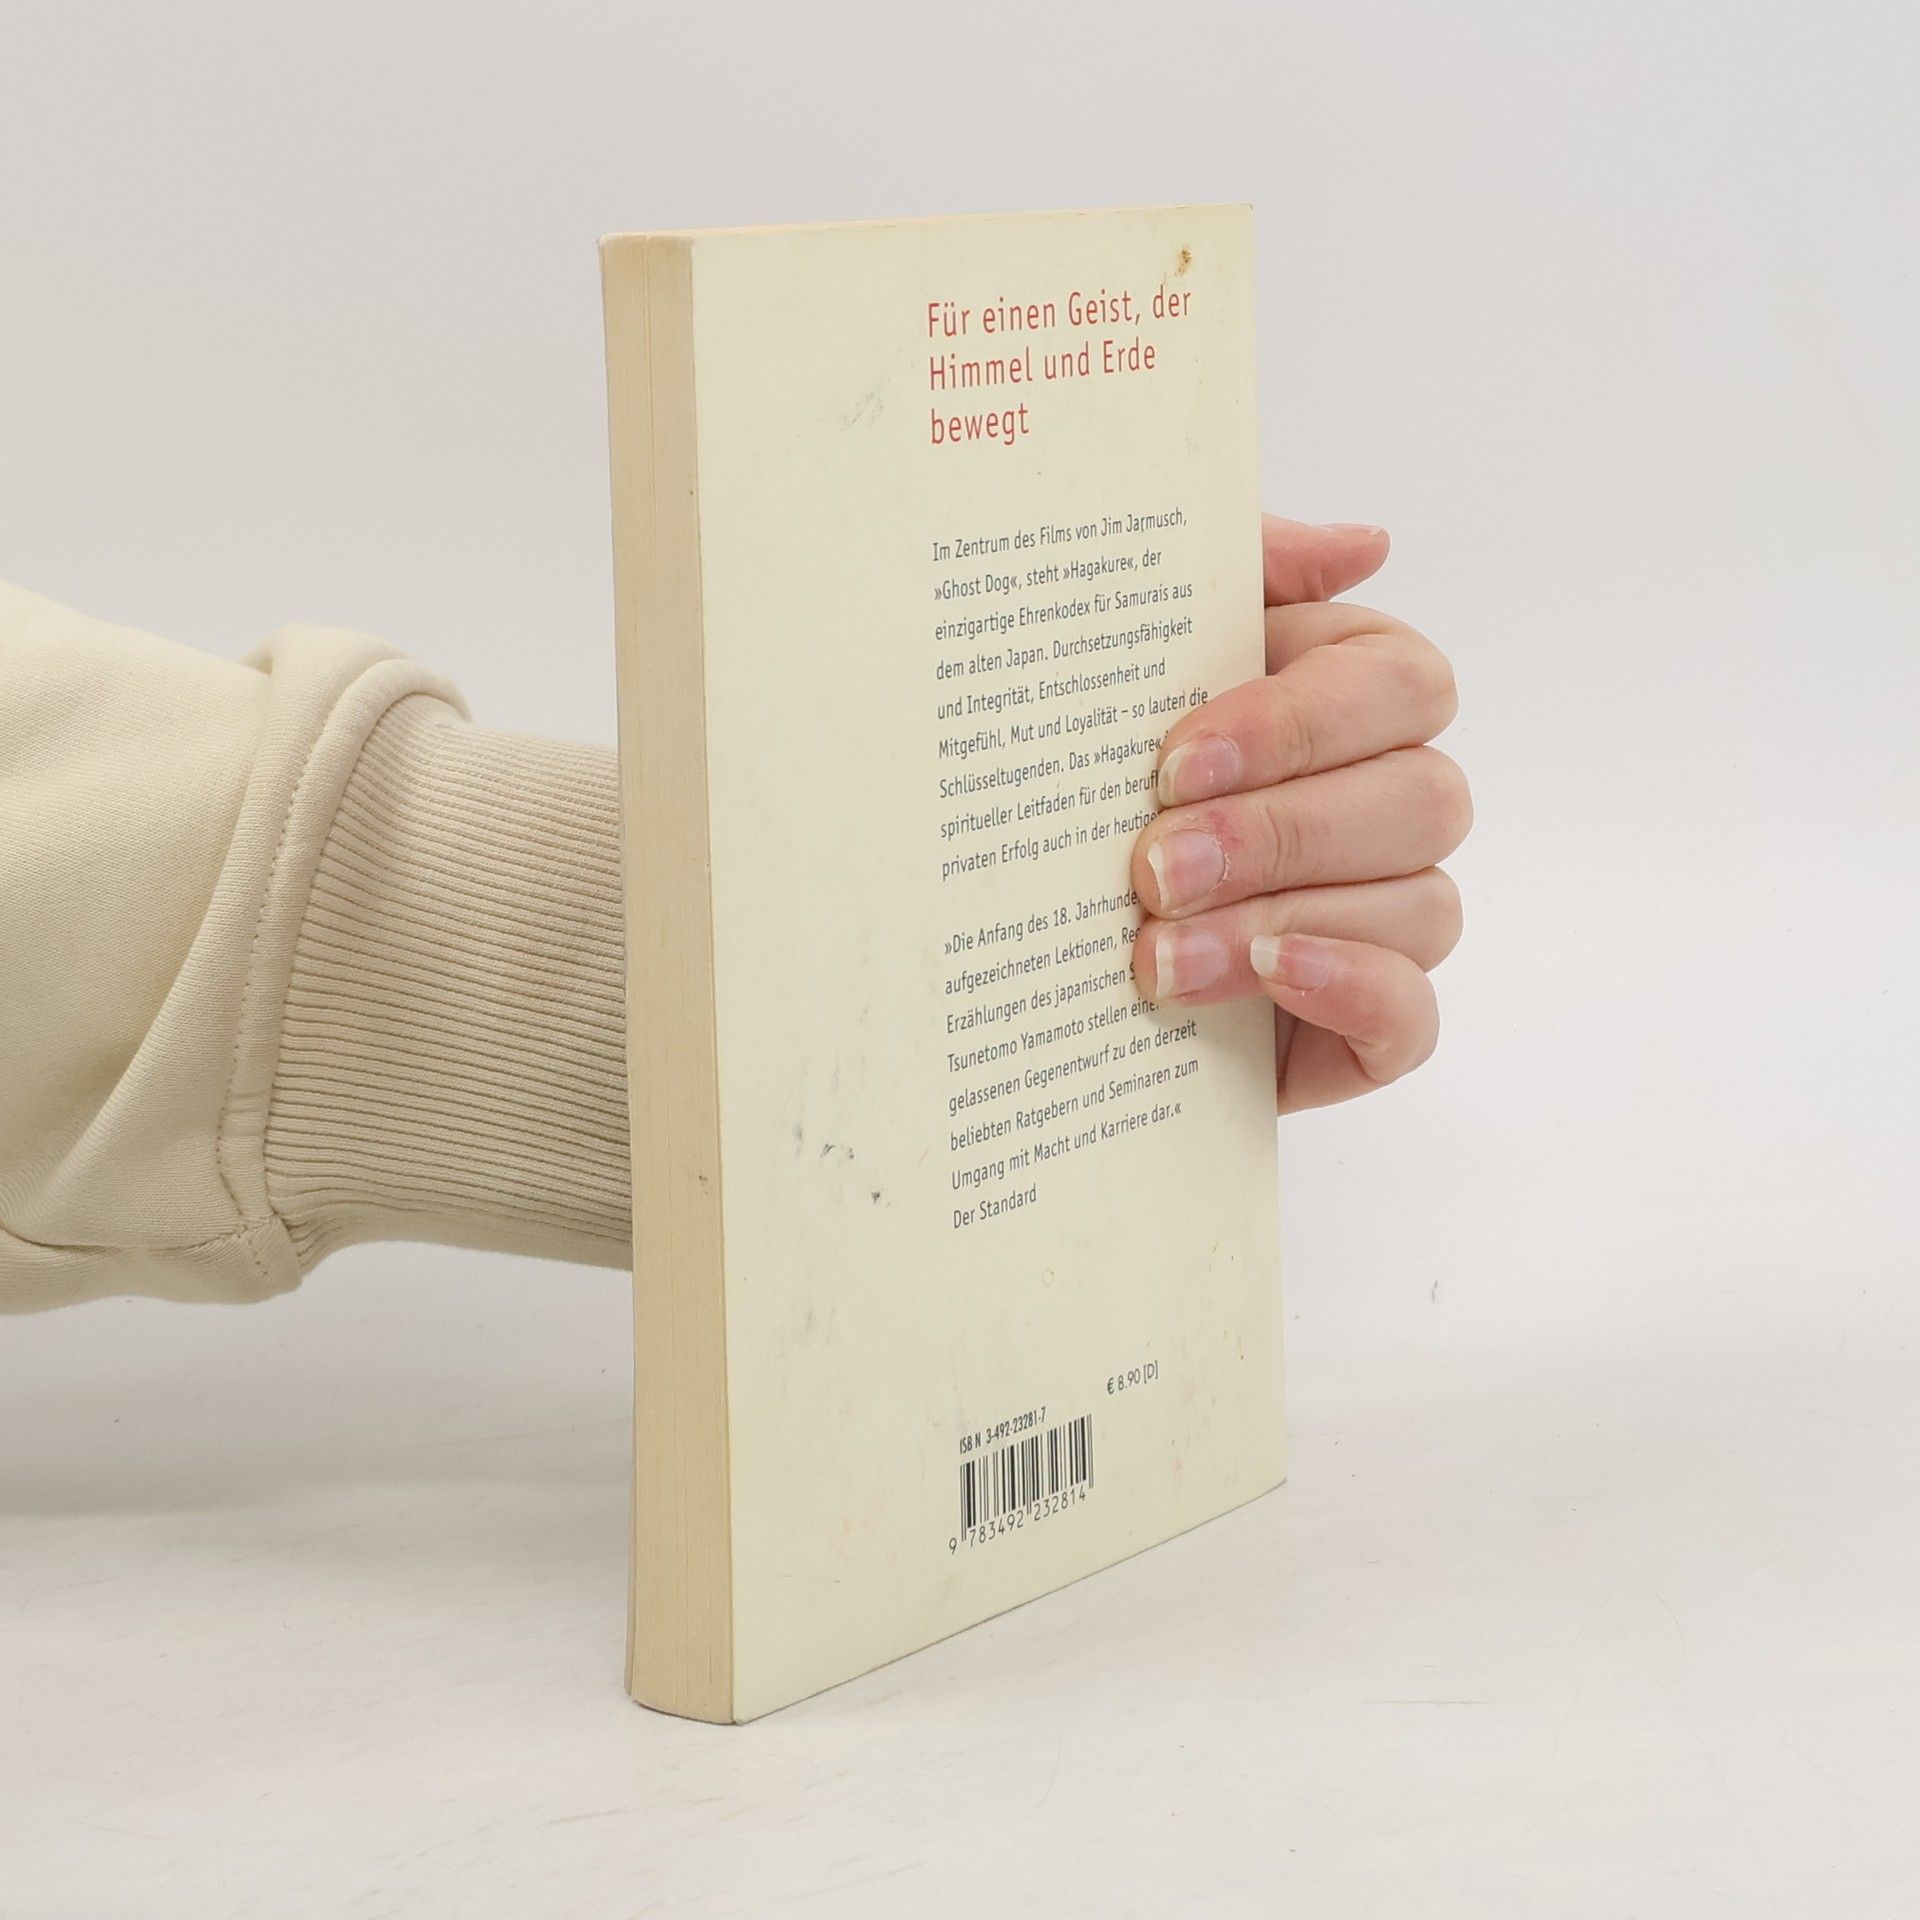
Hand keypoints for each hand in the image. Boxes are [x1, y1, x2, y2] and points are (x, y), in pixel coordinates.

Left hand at [1129, 516, 1469, 1112]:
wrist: (1028, 932)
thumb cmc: (1093, 773)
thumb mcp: (1136, 651)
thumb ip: (1239, 575)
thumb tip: (1363, 545)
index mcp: (1353, 695)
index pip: (1399, 685)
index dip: (1298, 723)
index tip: (1174, 762)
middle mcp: (1390, 801)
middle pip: (1420, 800)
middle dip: (1277, 834)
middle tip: (1151, 869)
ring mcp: (1390, 917)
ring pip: (1420, 906)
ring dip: (1282, 921)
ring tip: (1160, 953)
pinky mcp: (1369, 1026)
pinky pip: (1415, 1017)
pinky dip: (1351, 990)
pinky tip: (1270, 974)